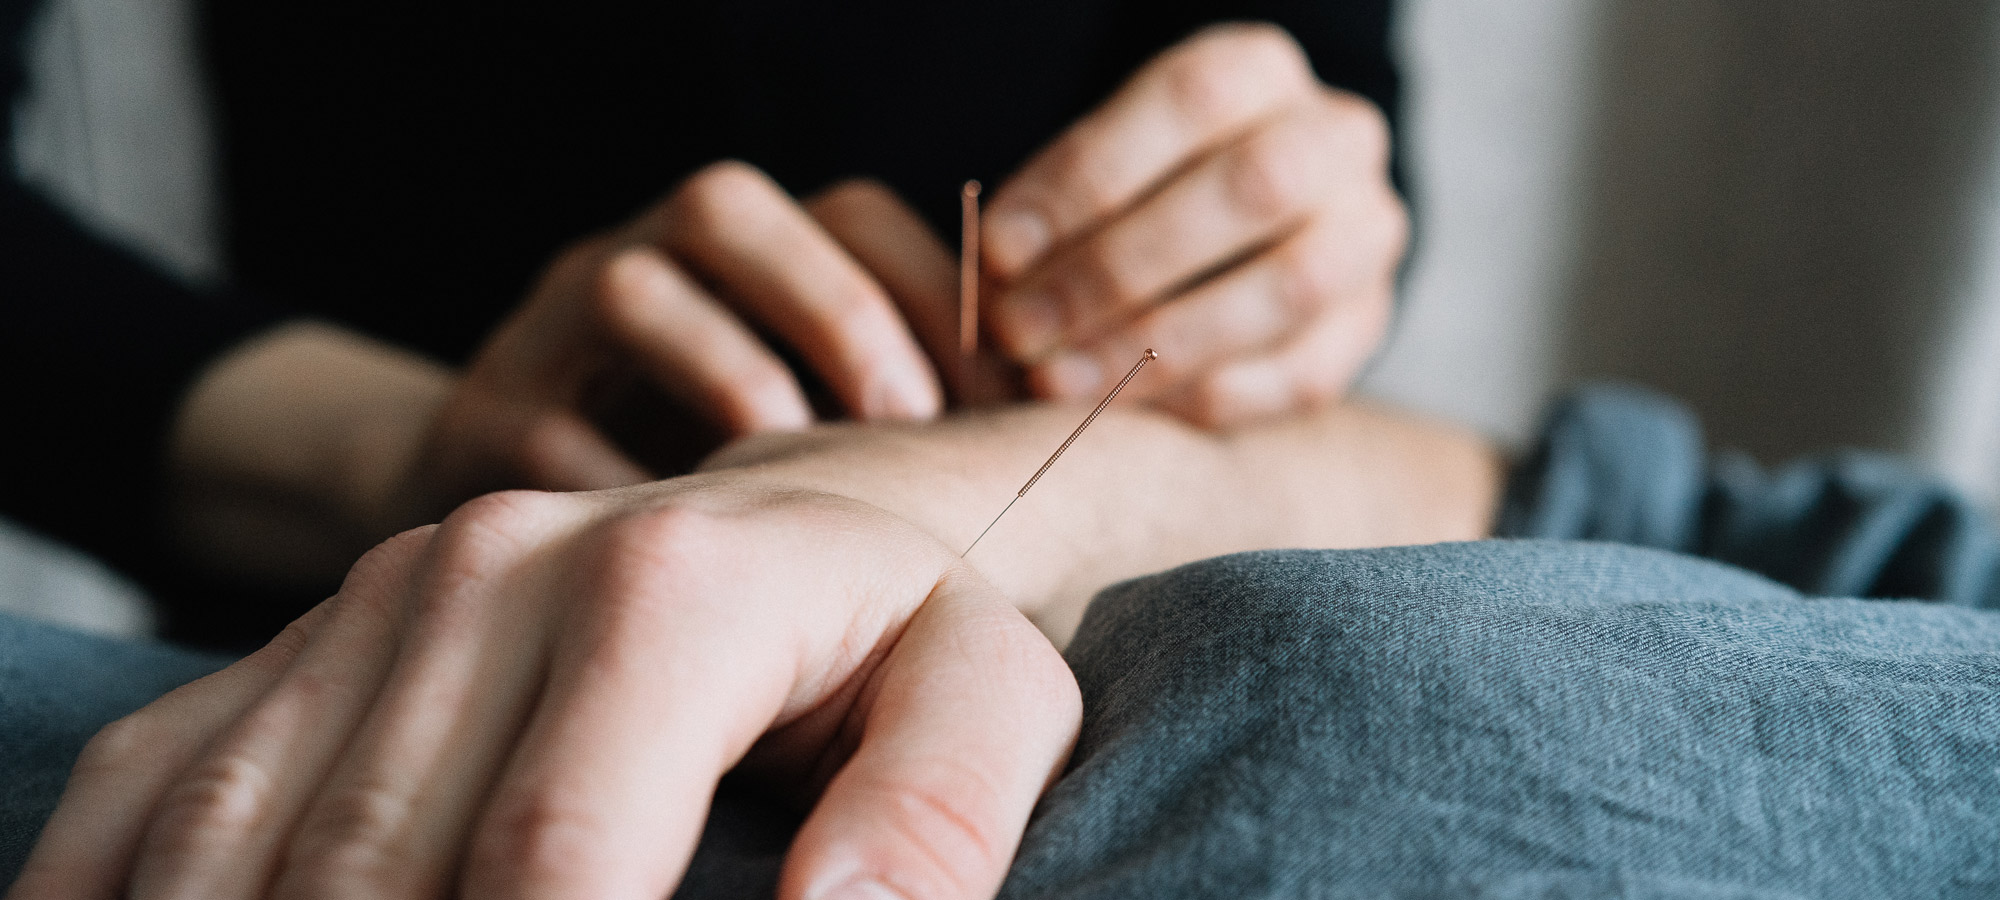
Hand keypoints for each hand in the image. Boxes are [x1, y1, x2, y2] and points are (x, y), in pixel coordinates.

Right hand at [12, 479, 1079, 899]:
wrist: (785, 516)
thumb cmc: (890, 634)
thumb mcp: (980, 698)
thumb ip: (936, 810)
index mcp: (667, 587)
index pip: (550, 866)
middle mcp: (492, 566)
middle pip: (373, 875)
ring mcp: (374, 595)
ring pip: (237, 843)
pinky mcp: (307, 632)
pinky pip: (155, 781)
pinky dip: (122, 896)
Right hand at [397, 163, 967, 526]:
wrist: (517, 522)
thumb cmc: (713, 484)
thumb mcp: (814, 432)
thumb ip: (912, 414)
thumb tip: (1069, 425)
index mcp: (740, 257)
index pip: (851, 212)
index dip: (938, 290)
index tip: (1009, 394)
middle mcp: (640, 260)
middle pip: (728, 204)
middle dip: (838, 310)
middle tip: (907, 423)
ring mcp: (546, 331)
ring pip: (629, 287)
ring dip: (736, 378)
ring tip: (799, 481)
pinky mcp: (481, 418)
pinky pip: (546, 428)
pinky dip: (631, 489)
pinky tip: (700, 555)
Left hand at [982, 23, 1407, 426]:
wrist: (1240, 240)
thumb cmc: (1137, 195)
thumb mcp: (1099, 166)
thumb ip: (1055, 206)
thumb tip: (998, 272)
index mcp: (1261, 70)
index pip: (1189, 100)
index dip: (1088, 178)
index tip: (1001, 251)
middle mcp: (1336, 140)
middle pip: (1249, 189)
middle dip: (1117, 269)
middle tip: (1020, 329)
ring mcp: (1365, 234)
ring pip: (1287, 286)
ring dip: (1157, 343)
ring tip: (1056, 381)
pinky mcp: (1366, 327)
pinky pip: (1298, 374)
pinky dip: (1201, 395)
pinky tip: (1119, 407)